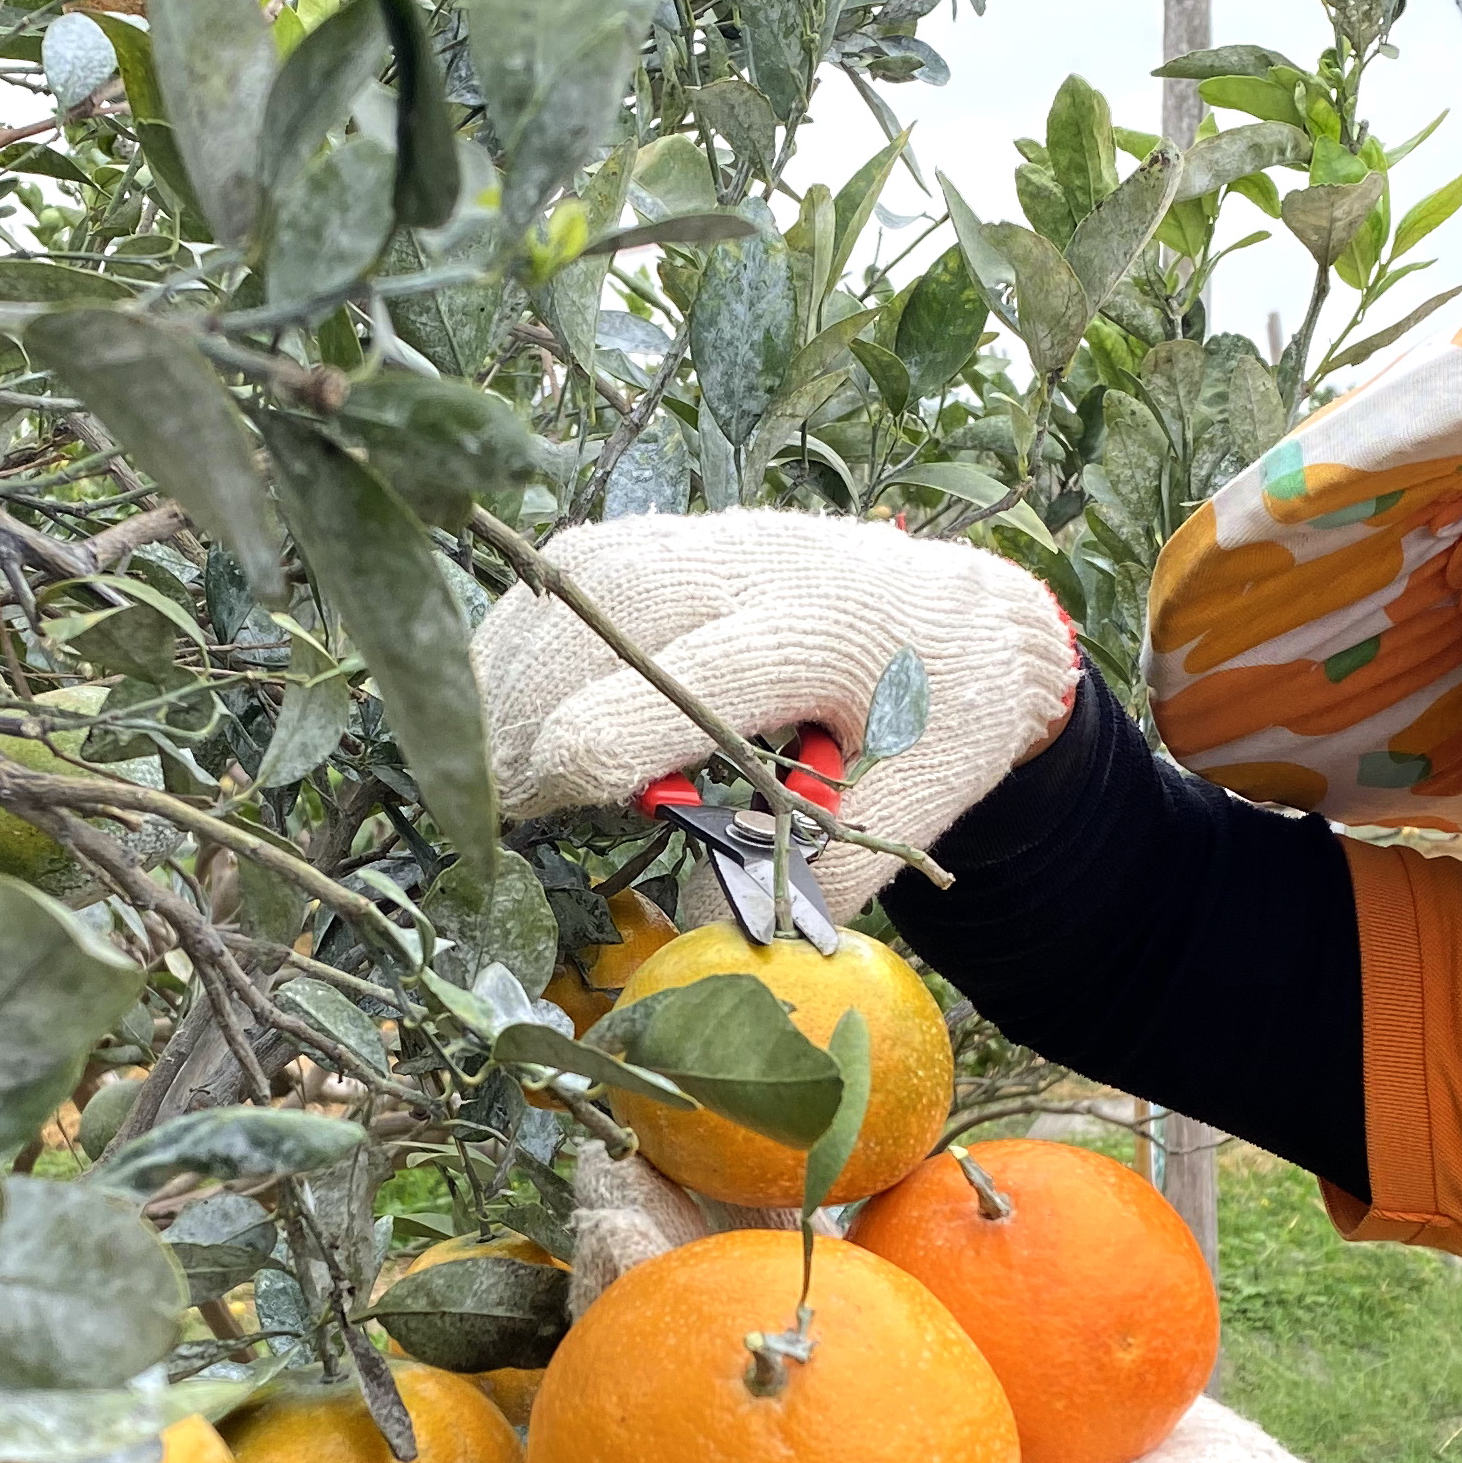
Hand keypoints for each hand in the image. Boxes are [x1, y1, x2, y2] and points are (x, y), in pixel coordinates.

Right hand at [470, 511, 1080, 916]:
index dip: (586, 754)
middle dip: (529, 721)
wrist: (969, 612)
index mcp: (823, 629)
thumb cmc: (947, 711)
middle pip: (597, 628)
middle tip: (499, 808)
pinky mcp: (669, 535)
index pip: (672, 684)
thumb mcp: (924, 795)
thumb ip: (833, 868)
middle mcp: (751, 563)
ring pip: (565, 590)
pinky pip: (564, 573)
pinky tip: (507, 704)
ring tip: (492, 764)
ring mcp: (702, 537)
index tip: (539, 816)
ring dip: (508, 677)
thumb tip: (708, 927)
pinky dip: (519, 638)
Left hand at [476, 1150, 1420, 1462]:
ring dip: (676, 1219)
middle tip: (587, 1229)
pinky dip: (801, 1180)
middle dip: (601, 1320)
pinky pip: (833, 1243)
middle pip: (661, 1400)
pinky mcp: (898, 1318)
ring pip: (723, 1299)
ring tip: (635, 1140)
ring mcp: (840, 1388)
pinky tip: (779, 1103)